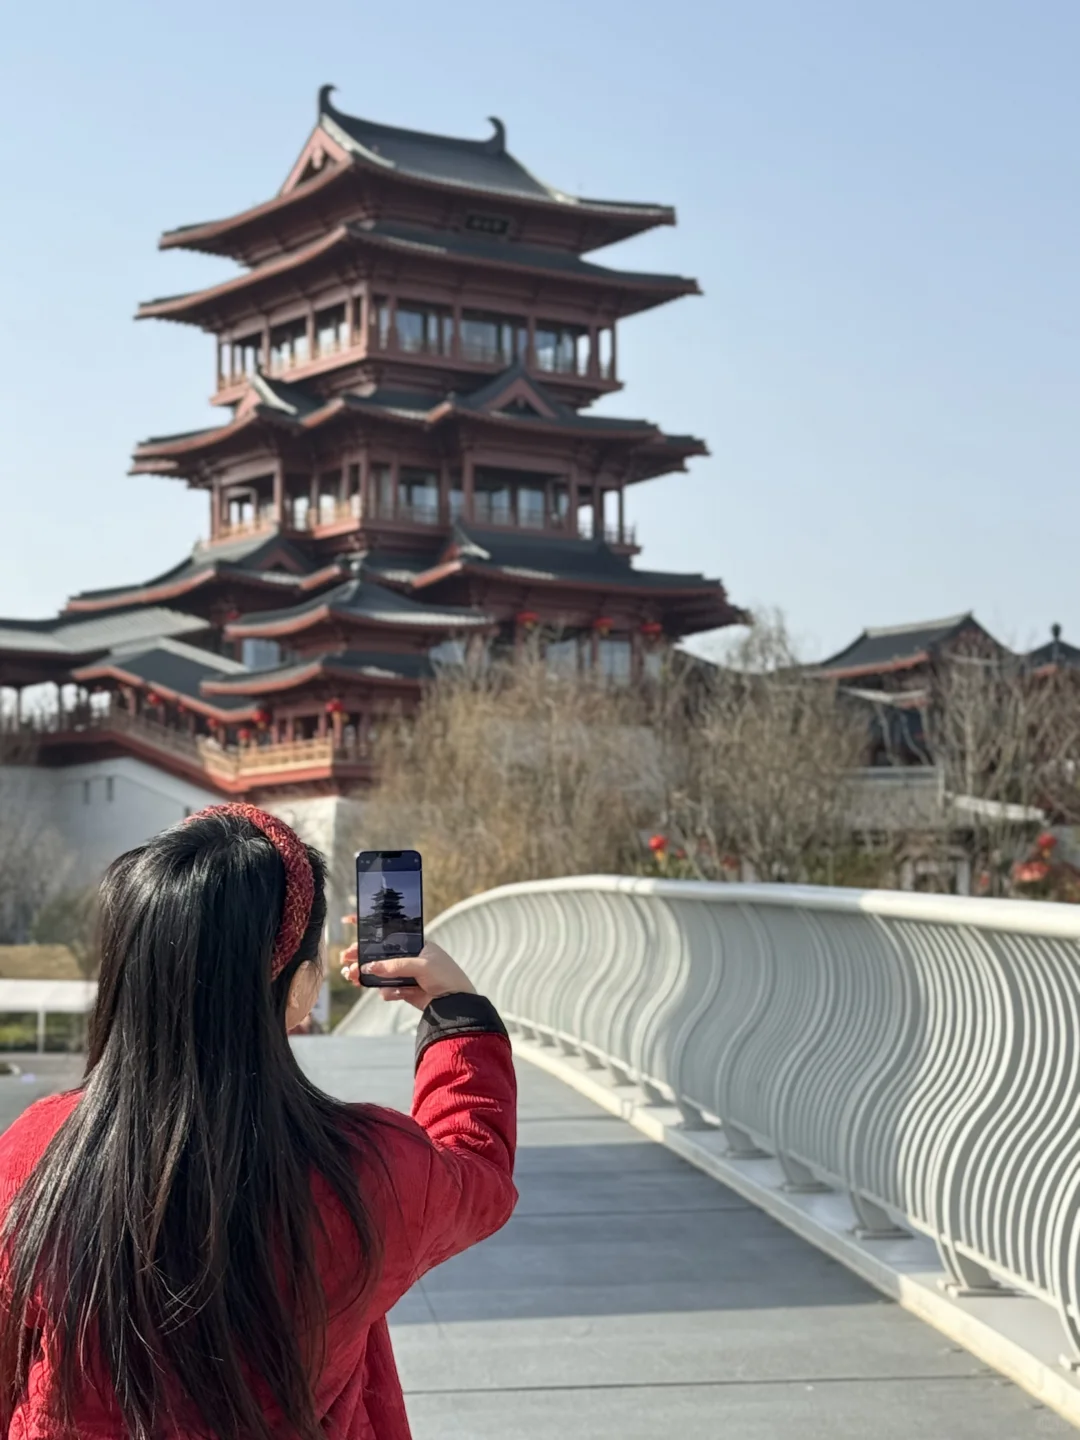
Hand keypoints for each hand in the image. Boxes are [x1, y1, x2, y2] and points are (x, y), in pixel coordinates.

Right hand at [340, 923, 475, 1010]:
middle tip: (345, 960)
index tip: (350, 922)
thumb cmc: (446, 977)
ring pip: (380, 973)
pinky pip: (388, 989)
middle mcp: (409, 958)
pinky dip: (385, 992)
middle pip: (379, 954)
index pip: (389, 932)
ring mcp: (406, 974)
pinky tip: (388, 994)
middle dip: (361, 956)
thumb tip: (369, 967)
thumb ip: (395, 966)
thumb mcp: (422, 966)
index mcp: (415, 944)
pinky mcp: (405, 991)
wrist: (457, 1005)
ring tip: (352, 977)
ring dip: (365, 975)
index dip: (369, 927)